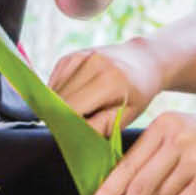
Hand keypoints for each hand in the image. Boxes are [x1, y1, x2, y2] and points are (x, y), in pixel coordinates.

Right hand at [50, 41, 164, 134]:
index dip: (68, 128)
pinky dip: (59, 95)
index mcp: (108, 81)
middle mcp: (91, 64)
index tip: (76, 137)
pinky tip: (79, 97)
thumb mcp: (126, 116)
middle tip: (82, 124)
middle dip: (63, 118)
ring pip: (53, 94)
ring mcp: (78, 57)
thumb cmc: (137, 94)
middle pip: (59, 102)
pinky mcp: (69, 57)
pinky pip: (53, 84)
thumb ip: (98, 127)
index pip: (71, 111)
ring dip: (59, 107)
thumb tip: (70, 134)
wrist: (143, 61)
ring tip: (85, 108)